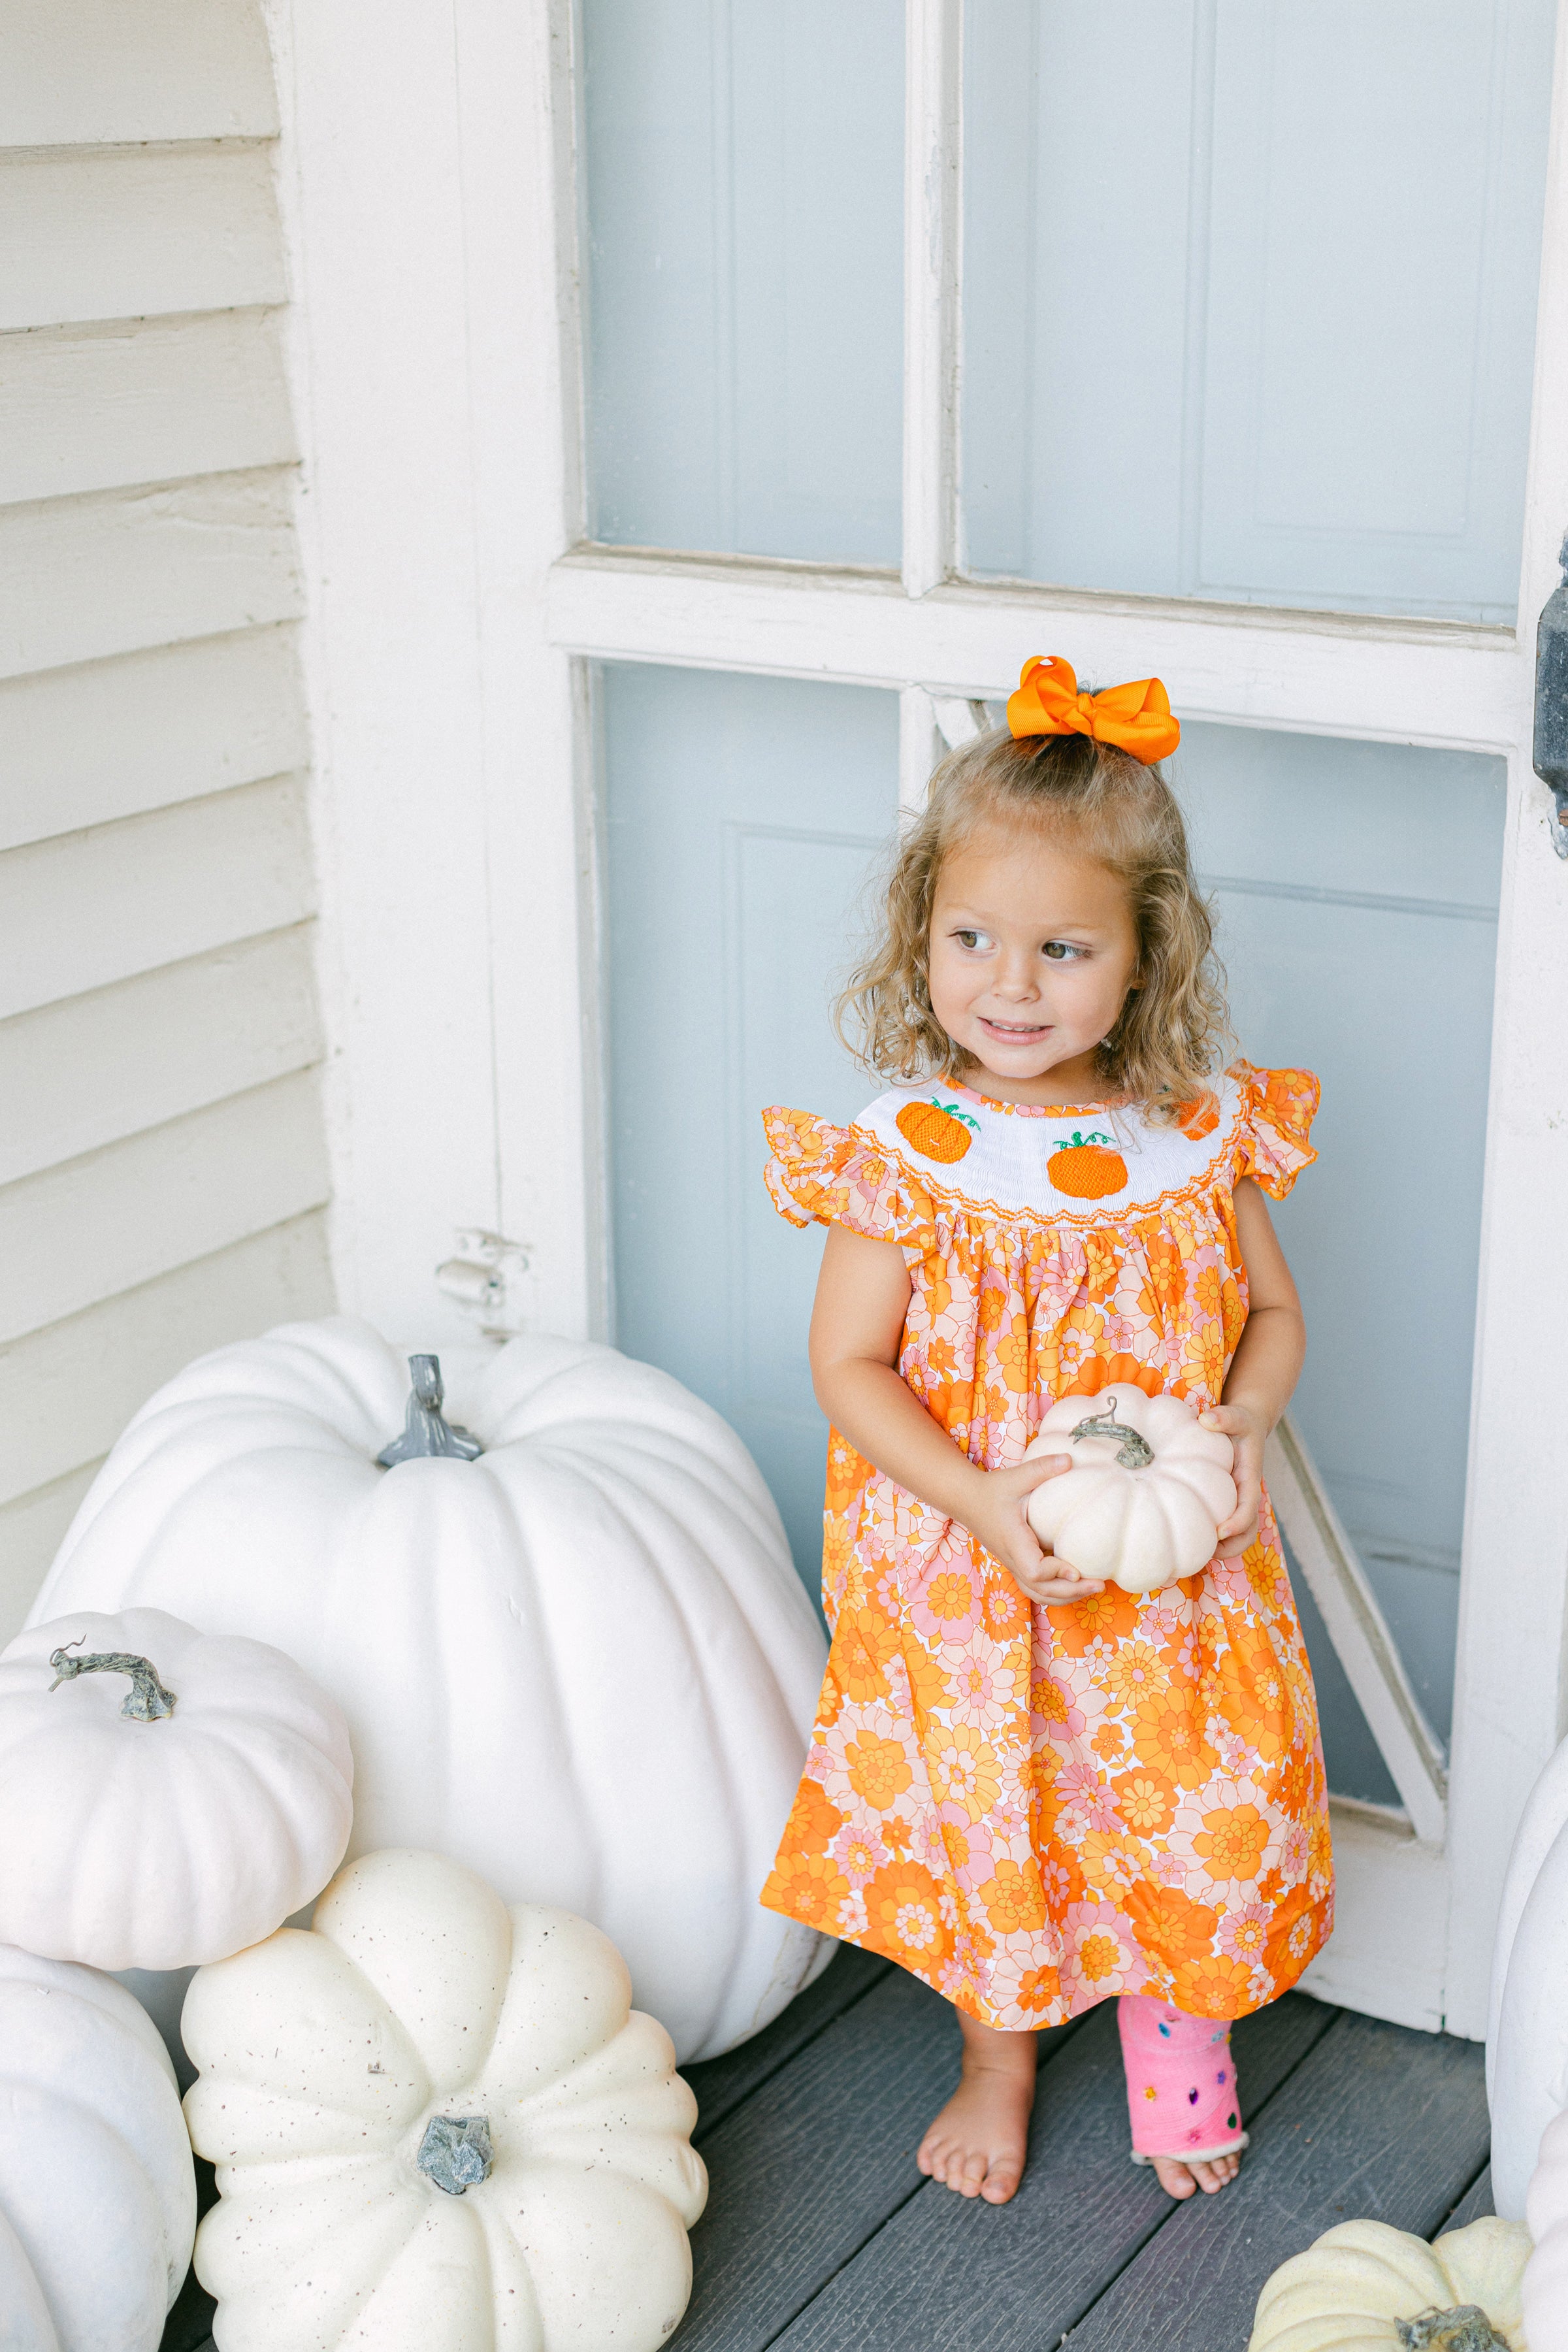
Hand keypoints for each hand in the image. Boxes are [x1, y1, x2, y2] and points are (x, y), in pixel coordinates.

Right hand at [956, 1455, 1107, 1607]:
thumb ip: (1041, 1469)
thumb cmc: (991, 1490)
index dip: (1056, 1573)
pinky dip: (1056, 1591)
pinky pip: (1036, 1588)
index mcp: (1013, 1541)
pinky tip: (1075, 1581)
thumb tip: (1070, 1459)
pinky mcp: (1017, 1564)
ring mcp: (1014, 1564)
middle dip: (1070, 1592)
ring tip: (1091, 1588)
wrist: (967, 1500)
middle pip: (1039, 1591)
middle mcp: (1013, 1559)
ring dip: (1064, 1596)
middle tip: (1099, 1585)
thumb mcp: (1015, 1477)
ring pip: (1037, 1594)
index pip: (1034, 1570)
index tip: (1077, 1569)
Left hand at [1201, 1400, 1265, 1558]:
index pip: (1249, 1508)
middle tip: (1203, 1554)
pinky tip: (1183, 1541)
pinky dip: (1209, 1540)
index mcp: (1250, 1480)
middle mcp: (1246, 1497)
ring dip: (1220, 1551)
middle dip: (1230, 1548)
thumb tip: (1207, 1419)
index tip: (1219, 1531)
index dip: (1237, 1523)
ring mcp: (1237, 1504)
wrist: (1245, 1428)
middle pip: (1247, 1533)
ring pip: (1237, 1538)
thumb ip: (1225, 1417)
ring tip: (1192, 1556)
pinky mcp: (1227, 1506)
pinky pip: (1223, 1530)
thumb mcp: (1236, 1416)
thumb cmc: (1239, 1423)